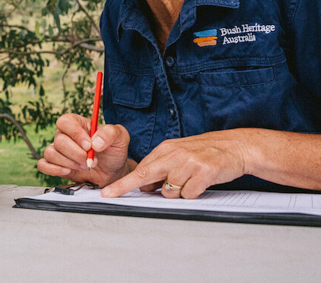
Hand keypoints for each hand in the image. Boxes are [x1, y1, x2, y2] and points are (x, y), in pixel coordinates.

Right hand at [37, 113, 132, 187]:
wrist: (113, 172)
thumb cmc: (114, 151)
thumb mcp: (120, 137)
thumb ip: (110, 133)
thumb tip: (95, 142)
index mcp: (78, 124)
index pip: (65, 121)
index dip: (75, 133)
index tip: (88, 145)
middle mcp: (65, 135)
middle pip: (59, 140)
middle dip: (76, 154)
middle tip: (90, 160)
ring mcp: (59, 151)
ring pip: (50, 153)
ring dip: (68, 162)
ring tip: (84, 166)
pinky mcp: (56, 165)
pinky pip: (43, 165)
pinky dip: (53, 169)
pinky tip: (69, 171)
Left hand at [101, 130, 248, 198]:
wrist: (233, 146)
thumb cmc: (205, 152)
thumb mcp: (179, 155)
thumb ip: (161, 168)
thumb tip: (144, 185)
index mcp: (166, 149)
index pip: (140, 169)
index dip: (122, 183)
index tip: (108, 193)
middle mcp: (174, 154)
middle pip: (145, 175)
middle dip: (126, 187)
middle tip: (113, 195)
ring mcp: (188, 162)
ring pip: (170, 191)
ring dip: (177, 192)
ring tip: (190, 180)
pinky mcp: (204, 172)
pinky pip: (189, 194)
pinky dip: (193, 193)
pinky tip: (200, 182)